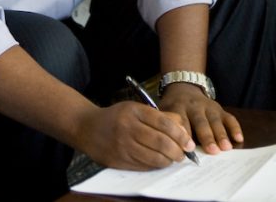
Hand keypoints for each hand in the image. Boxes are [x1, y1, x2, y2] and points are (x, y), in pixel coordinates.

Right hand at [76, 101, 195, 170]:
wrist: (86, 127)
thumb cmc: (116, 117)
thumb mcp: (136, 109)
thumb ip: (160, 117)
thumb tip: (182, 130)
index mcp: (134, 111)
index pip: (164, 123)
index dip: (181, 135)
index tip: (189, 143)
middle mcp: (128, 128)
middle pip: (161, 142)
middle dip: (178, 151)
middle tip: (183, 153)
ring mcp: (122, 145)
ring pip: (154, 158)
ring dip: (169, 161)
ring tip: (173, 158)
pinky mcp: (118, 160)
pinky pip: (144, 166)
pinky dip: (156, 165)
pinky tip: (159, 161)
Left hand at [159, 82, 242, 153]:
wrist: (183, 88)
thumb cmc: (172, 107)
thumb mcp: (164, 111)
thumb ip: (165, 125)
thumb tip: (166, 145)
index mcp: (178, 107)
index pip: (181, 120)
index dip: (185, 134)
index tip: (188, 148)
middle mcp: (194, 106)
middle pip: (201, 122)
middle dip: (207, 136)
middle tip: (212, 151)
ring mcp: (209, 107)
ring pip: (215, 121)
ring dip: (221, 134)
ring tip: (226, 148)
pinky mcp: (220, 109)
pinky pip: (229, 118)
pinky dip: (235, 128)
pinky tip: (239, 138)